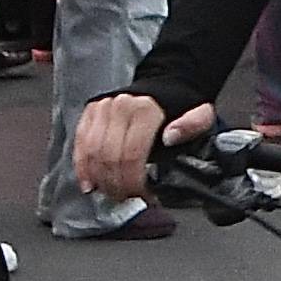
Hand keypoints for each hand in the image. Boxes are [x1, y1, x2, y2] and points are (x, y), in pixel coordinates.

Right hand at [74, 91, 199, 199]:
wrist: (165, 83)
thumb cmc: (181, 104)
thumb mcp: (200, 113)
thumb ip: (192, 125)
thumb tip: (171, 137)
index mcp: (146, 109)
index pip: (131, 154)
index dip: (133, 181)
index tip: (142, 195)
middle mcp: (121, 106)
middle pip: (110, 156)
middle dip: (117, 184)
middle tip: (127, 198)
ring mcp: (104, 107)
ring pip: (92, 151)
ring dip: (99, 178)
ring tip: (111, 193)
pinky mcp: (92, 109)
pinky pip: (80, 141)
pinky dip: (82, 166)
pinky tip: (88, 184)